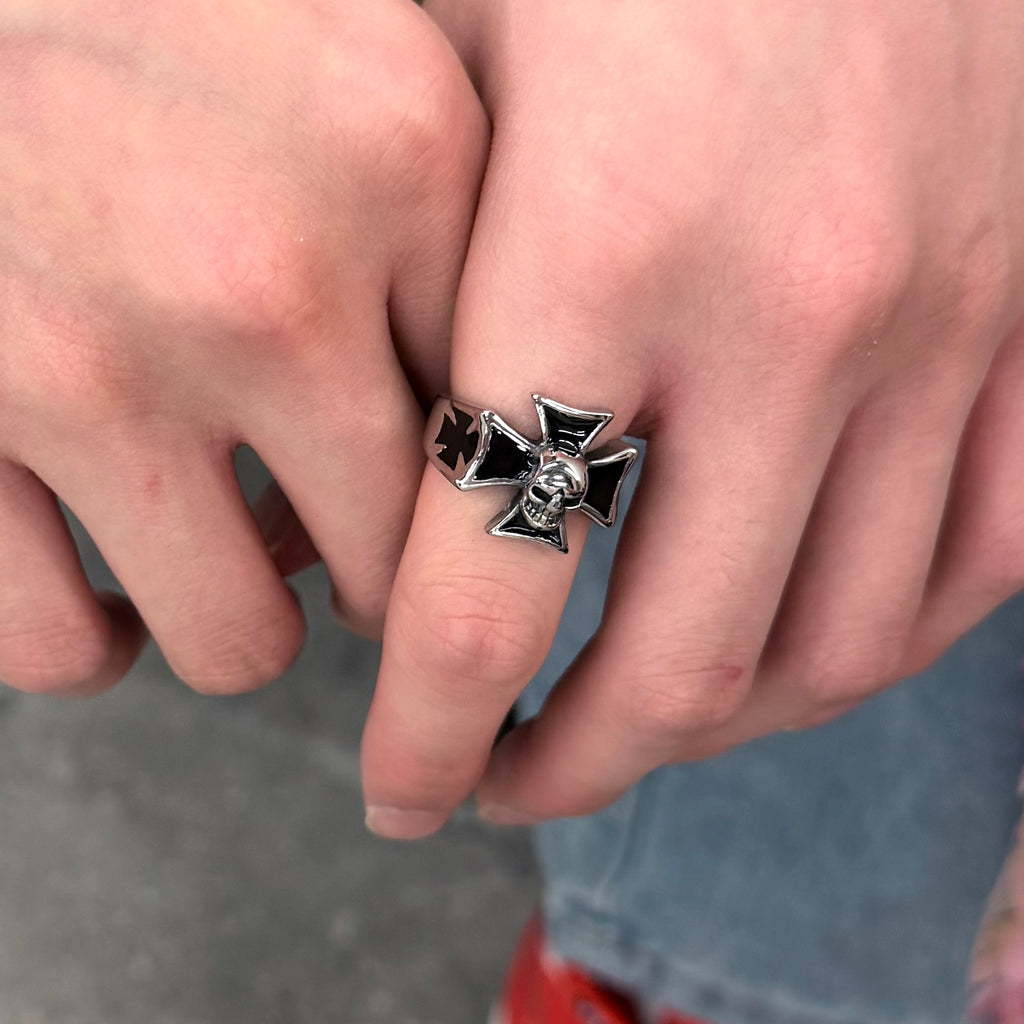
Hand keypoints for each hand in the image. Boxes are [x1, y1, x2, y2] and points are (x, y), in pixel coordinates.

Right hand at [0, 0, 485, 694]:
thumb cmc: (183, 30)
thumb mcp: (365, 74)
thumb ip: (458, 235)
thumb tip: (490, 437)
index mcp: (400, 165)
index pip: (510, 424)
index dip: (485, 493)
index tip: (461, 511)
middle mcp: (263, 279)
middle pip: (394, 562)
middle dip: (375, 577)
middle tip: (342, 539)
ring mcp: (98, 363)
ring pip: (238, 642)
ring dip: (246, 622)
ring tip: (233, 559)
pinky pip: (55, 646)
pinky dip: (94, 642)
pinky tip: (112, 593)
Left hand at [361, 0, 1023, 835]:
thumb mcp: (460, 78)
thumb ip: (411, 298)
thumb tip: (357, 502)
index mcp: (602, 246)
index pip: (487, 594)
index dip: (427, 731)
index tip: (402, 792)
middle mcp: (792, 309)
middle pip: (678, 666)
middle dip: (574, 764)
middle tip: (504, 780)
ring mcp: (943, 321)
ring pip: (836, 646)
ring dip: (715, 727)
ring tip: (628, 727)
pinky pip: (977, 562)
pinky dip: (873, 643)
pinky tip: (787, 641)